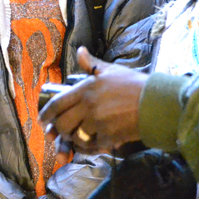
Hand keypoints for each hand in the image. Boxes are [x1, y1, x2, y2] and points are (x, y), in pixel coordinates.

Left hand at [39, 47, 144, 161]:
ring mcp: (98, 123)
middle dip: (58, 130)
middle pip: (62, 123)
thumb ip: (91, 63)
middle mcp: (88, 107)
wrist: (157, 102)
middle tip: (60, 131)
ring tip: (76, 136)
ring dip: (72, 139)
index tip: (41, 120)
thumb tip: (80, 51)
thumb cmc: (134, 84)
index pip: (56, 104)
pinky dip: (88, 147)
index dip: (45, 114)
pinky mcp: (110, 137)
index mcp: (85, 90)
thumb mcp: (111, 70)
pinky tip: (91, 144)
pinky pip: (91, 146)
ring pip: (74, 136)